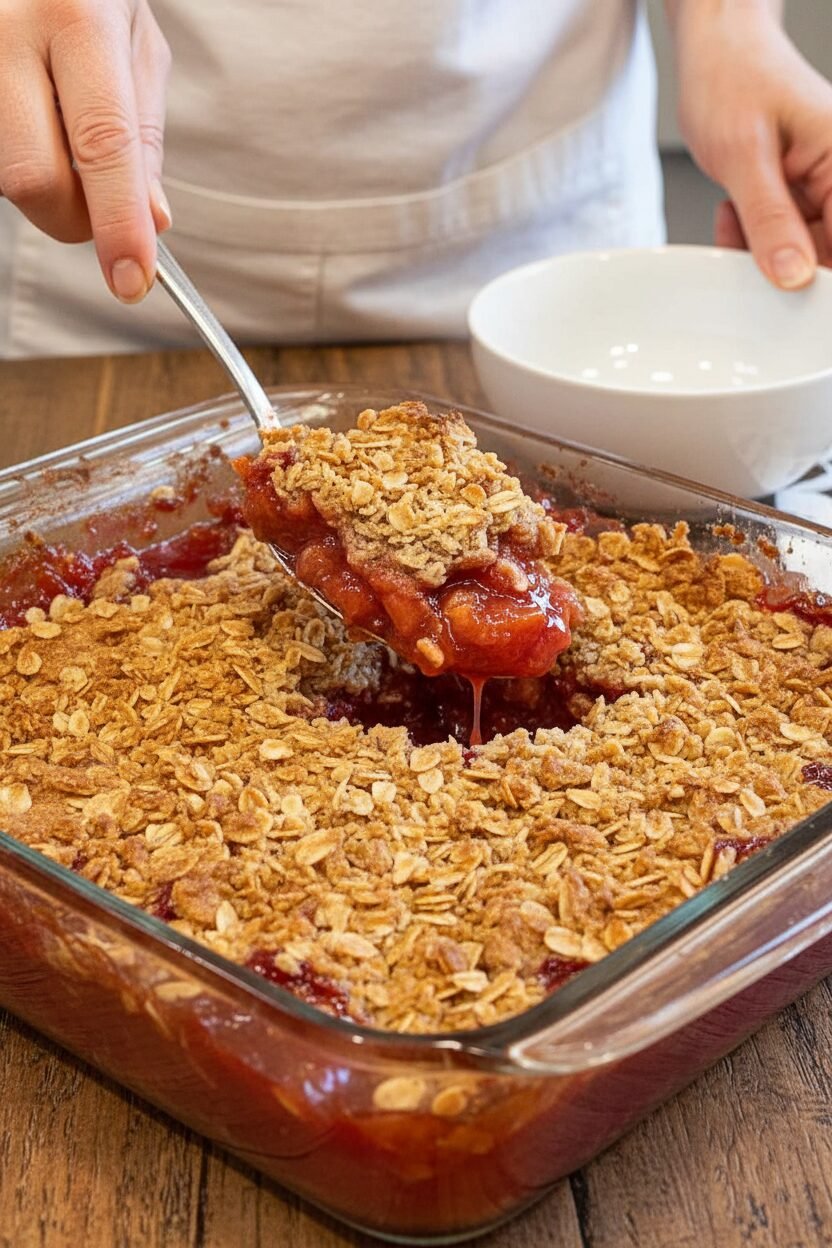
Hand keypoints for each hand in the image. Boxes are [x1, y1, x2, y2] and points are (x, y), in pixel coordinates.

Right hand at [0, 0, 170, 301]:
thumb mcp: (135, 42)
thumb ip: (143, 133)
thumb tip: (150, 221)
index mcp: (77, 16)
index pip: (102, 146)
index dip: (118, 225)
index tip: (131, 280)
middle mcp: (7, 30)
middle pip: (34, 179)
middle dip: (74, 218)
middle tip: (97, 205)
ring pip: (6, 178)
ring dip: (43, 185)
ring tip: (55, 128)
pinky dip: (16, 160)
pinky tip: (30, 123)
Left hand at [671, 1, 831, 288]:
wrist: (715, 52)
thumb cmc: (732, 78)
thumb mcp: (745, 155)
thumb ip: (770, 219)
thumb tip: (793, 276)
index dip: (818, 278)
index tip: (787, 291)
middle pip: (827, 257)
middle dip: (782, 265)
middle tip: (742, 243)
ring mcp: (824, 190)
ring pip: (803, 256)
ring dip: (761, 253)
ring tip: (735, 213)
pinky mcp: (801, 198)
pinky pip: (783, 242)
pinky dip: (752, 241)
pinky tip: (735, 212)